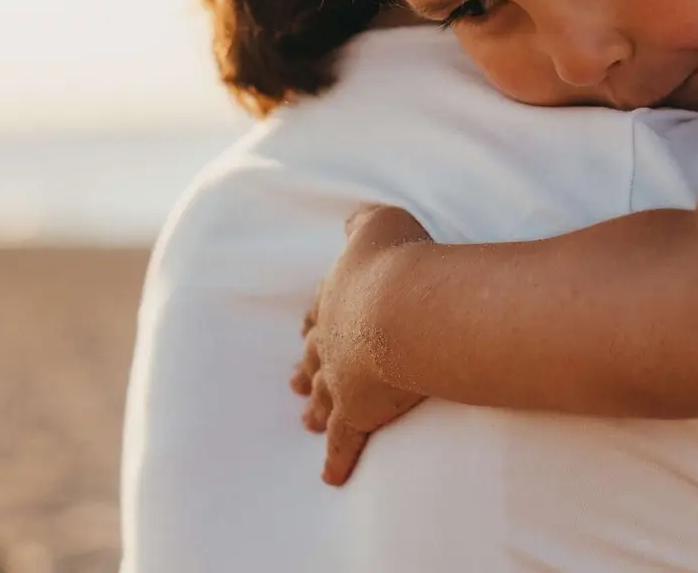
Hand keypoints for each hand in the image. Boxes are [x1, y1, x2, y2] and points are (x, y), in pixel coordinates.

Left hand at [290, 204, 433, 483]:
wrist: (404, 307)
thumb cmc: (399, 261)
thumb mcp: (380, 223)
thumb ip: (363, 221)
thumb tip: (352, 220)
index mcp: (336, 296)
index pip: (321, 309)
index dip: (316, 319)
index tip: (307, 328)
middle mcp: (331, 338)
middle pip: (313, 356)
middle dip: (305, 368)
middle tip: (294, 382)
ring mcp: (340, 378)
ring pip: (321, 398)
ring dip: (314, 408)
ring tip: (306, 420)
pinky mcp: (357, 413)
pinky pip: (343, 442)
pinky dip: (336, 459)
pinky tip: (331, 477)